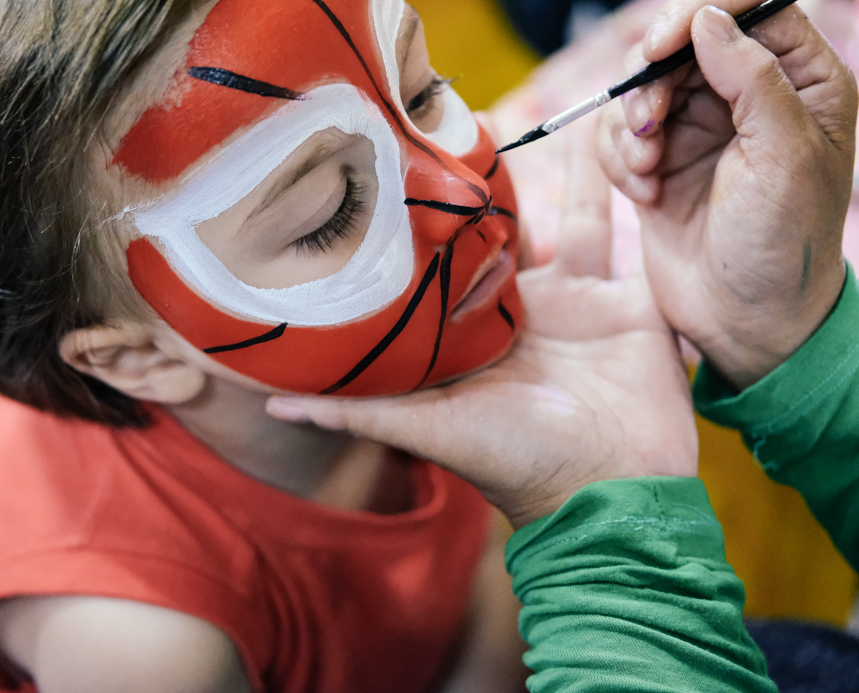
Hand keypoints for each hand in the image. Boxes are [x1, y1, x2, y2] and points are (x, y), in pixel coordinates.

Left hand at [266, 130, 697, 528]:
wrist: (611, 492)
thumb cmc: (512, 464)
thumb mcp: (426, 431)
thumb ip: (358, 412)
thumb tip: (271, 403)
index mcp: (474, 336)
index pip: (448, 266)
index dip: (430, 225)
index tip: (401, 171)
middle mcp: (521, 315)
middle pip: (504, 236)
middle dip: (487, 188)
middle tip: (460, 126)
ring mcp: (576, 305)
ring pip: (563, 221)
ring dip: (553, 171)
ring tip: (528, 118)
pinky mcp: (627, 302)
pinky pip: (620, 236)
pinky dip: (615, 191)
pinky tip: (605, 139)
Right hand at [598, 1, 857, 389]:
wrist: (742, 320)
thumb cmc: (781, 245)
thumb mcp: (783, 156)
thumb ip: (752, 80)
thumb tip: (707, 20)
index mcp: (799, 83)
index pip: (752, 8)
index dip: (701, 11)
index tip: (664, 42)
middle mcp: (746, 97)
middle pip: (682, 41)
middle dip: (653, 81)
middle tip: (650, 125)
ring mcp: (698, 130)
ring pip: (642, 86)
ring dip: (631, 125)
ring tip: (646, 170)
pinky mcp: (658, 163)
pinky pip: (618, 134)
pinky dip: (619, 160)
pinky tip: (643, 193)